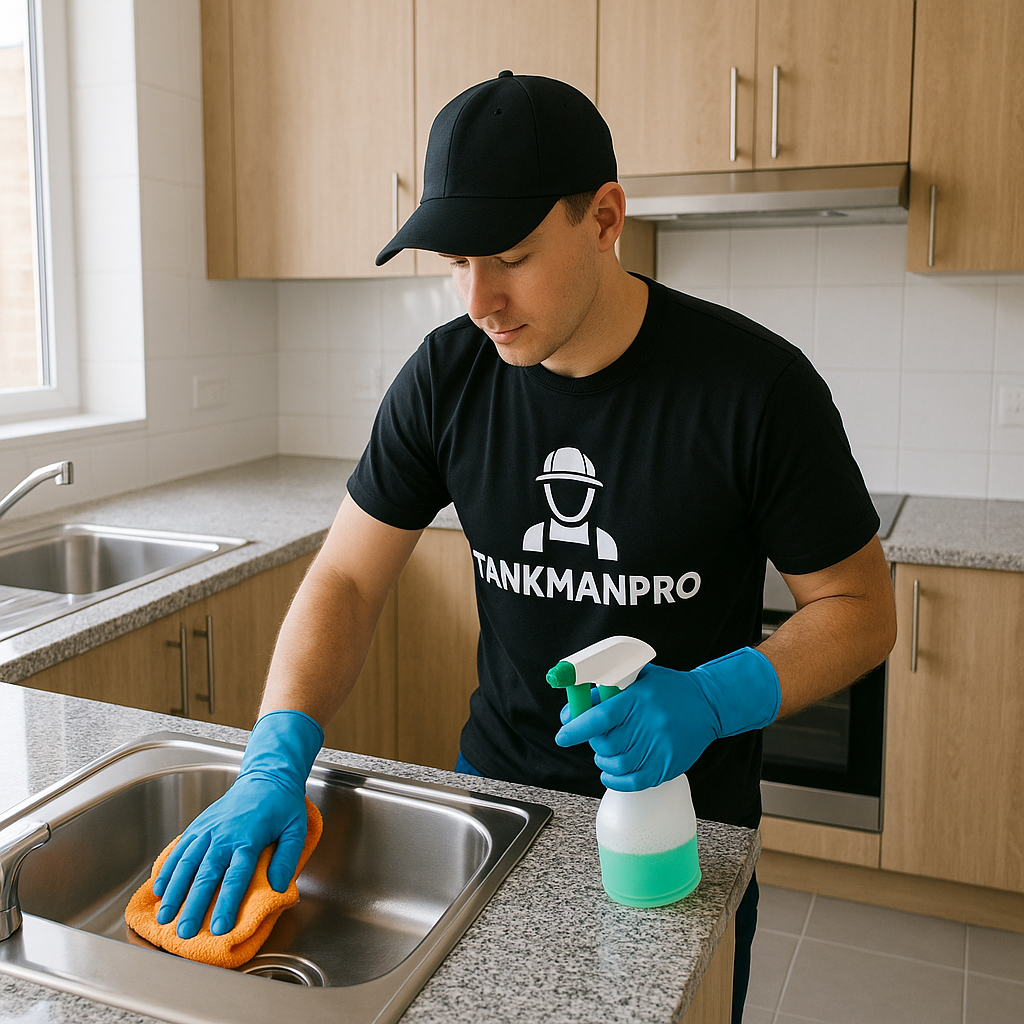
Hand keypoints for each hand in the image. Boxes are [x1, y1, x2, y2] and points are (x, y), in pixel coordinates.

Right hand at [153, 709, 322, 938]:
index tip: (219, 928)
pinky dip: (167, 868)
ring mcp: (208, 830)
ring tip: (164, 916)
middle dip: (193, 905)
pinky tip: (158, 888)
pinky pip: (179, 849)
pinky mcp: (199, 825)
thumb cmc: (282, 805)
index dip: (227, 903)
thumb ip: (287, 858)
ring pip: (186, 863)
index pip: (236, 876)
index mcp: (249, 838)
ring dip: (174, 891)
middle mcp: (224, 835)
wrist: (266, 775)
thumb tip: (277, 886)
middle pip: (206, 874)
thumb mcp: (295, 829)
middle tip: (183, 932)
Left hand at [554, 647, 779, 791]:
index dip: (577, 728)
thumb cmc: (669, 689)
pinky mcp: (668, 765)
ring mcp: (659, 747)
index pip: (600, 717)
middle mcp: (648, 724)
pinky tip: (611, 773)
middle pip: (607, 743)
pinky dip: (617, 780)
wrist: (709, 703)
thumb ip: (604, 693)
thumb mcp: (637, 679)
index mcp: (638, 699)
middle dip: (595, 743)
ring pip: (618, 764)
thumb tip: (570, 712)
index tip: (563, 736)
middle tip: (596, 739)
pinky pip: (634, 781)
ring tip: (606, 754)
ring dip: (604, 761)